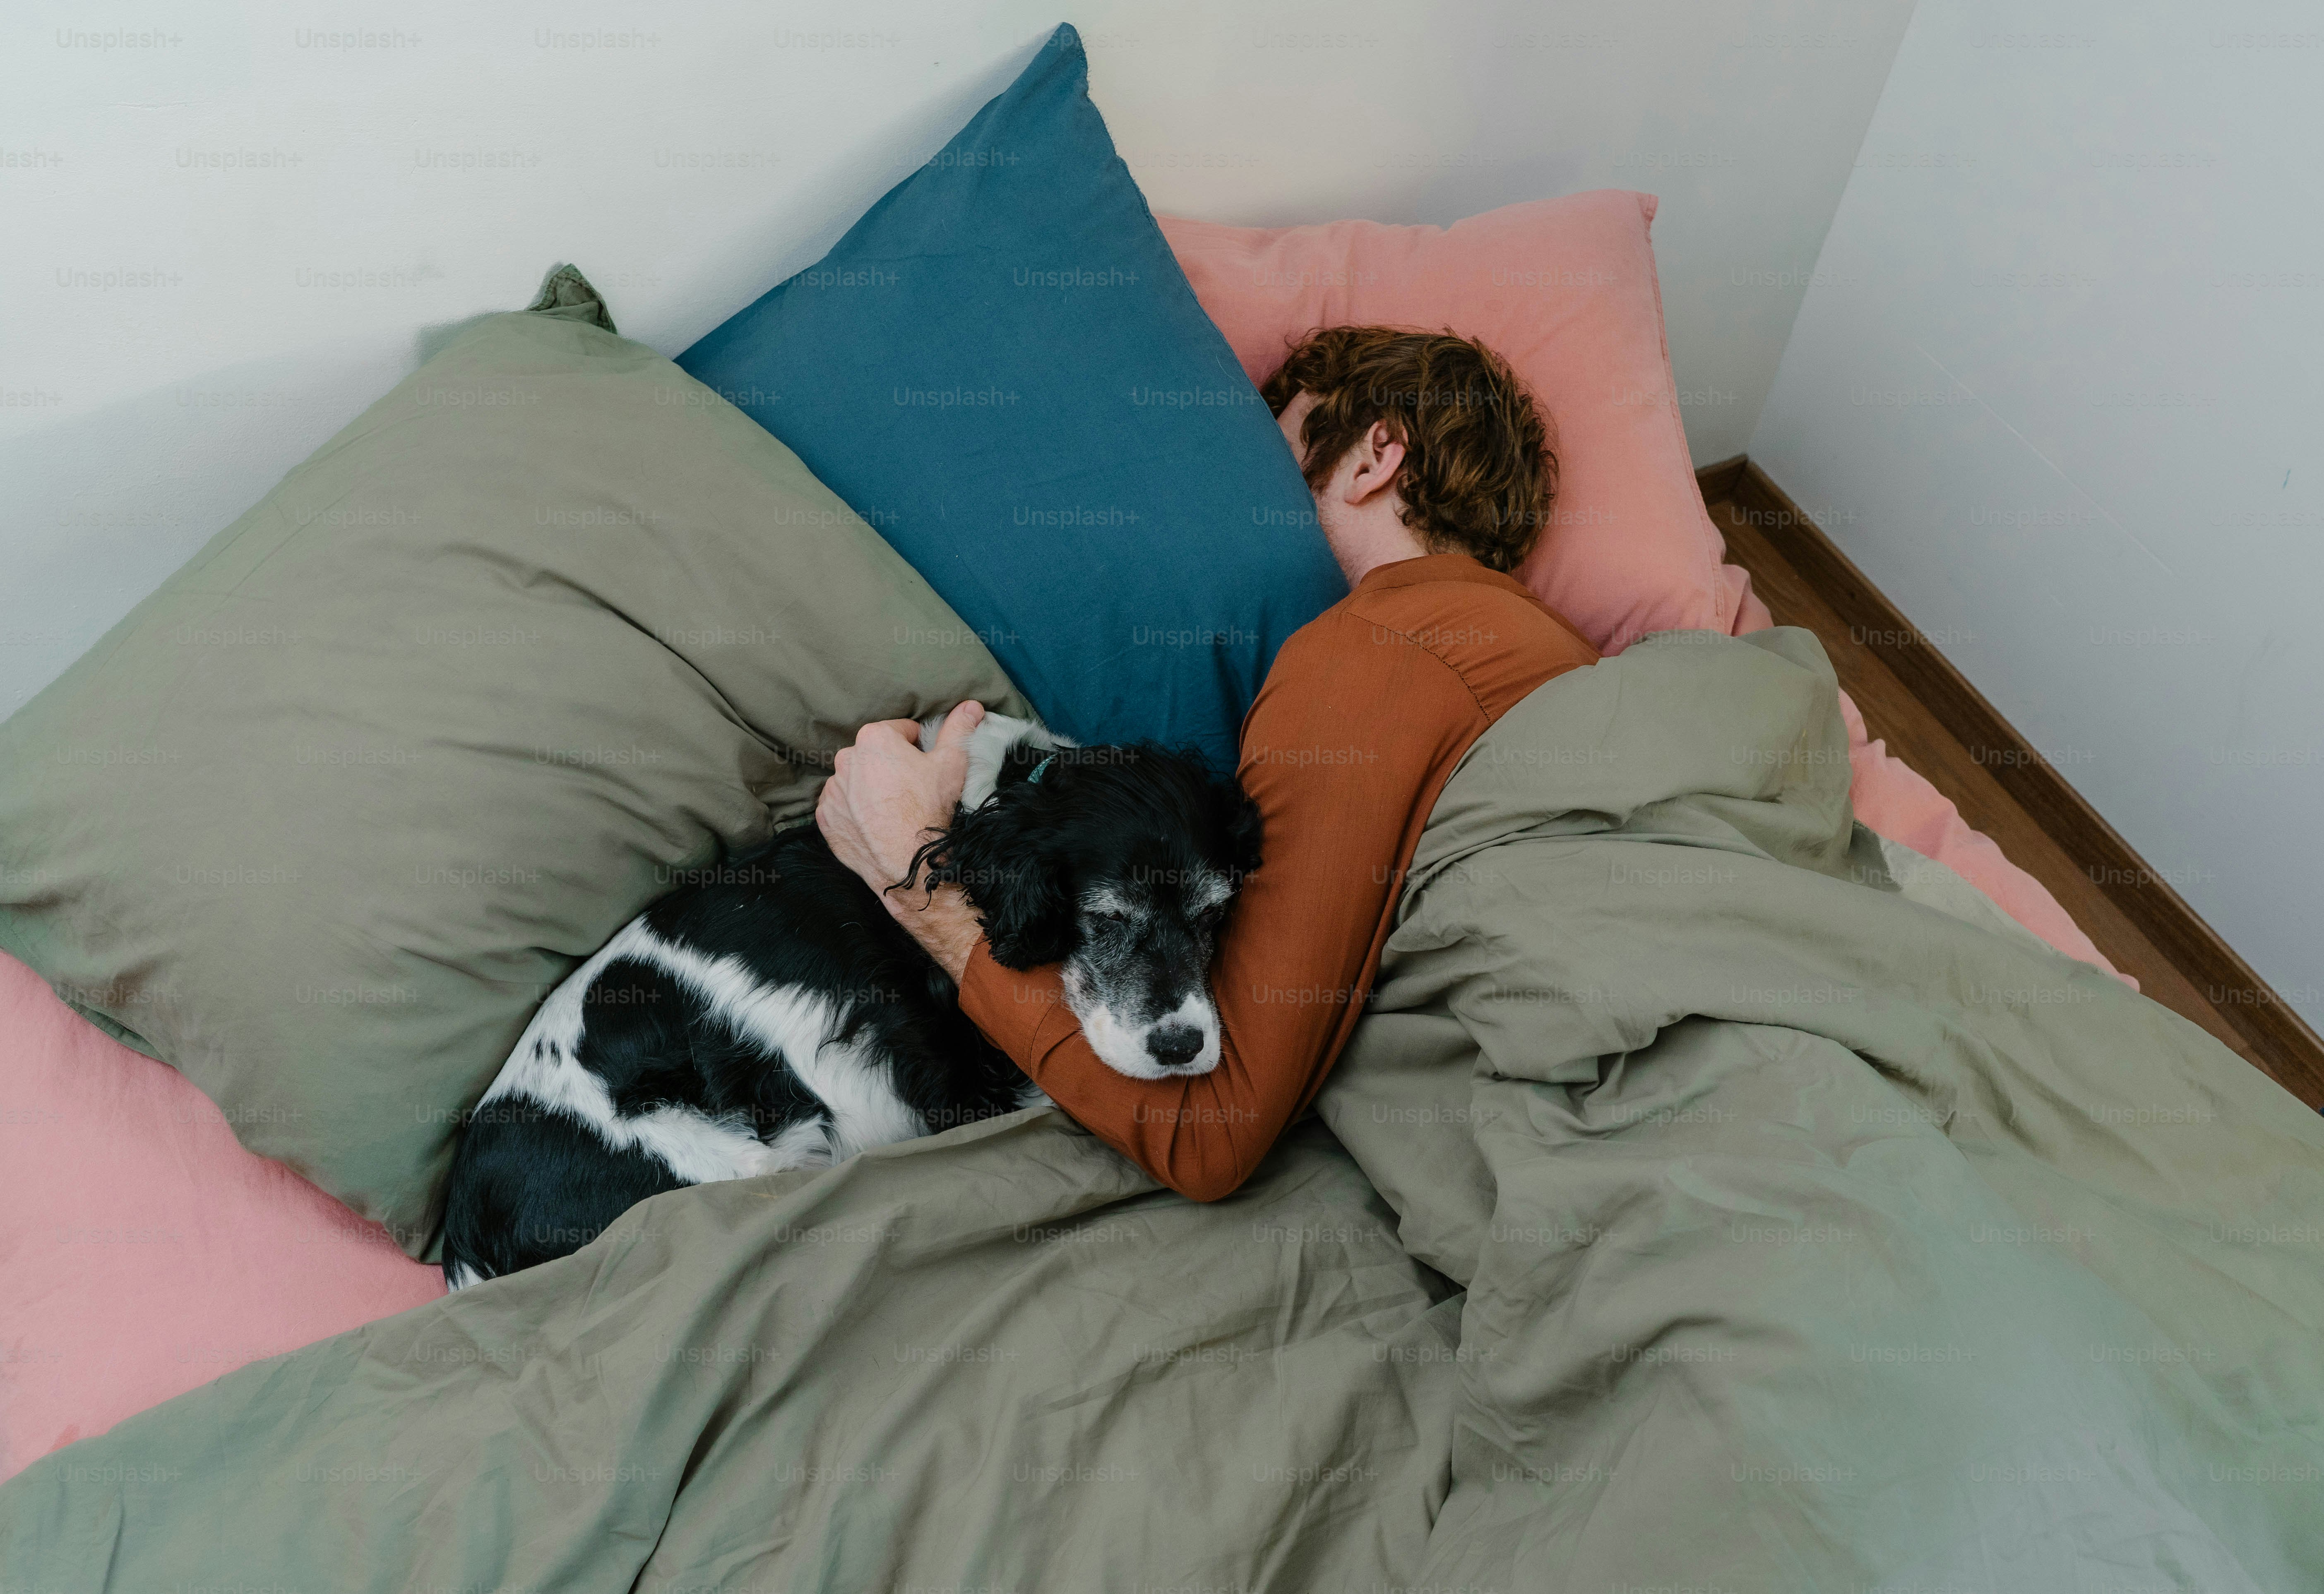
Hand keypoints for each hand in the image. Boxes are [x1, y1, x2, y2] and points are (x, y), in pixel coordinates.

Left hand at [816, 701, 987, 978]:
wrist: (909, 864)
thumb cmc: (931, 809)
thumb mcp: (953, 763)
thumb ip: (959, 729)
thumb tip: (972, 705)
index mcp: (874, 737)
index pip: (901, 731)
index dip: (918, 747)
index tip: (926, 767)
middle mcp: (845, 759)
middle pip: (876, 755)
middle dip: (892, 766)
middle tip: (913, 790)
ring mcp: (833, 791)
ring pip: (857, 780)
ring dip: (872, 788)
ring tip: (895, 810)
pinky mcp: (826, 818)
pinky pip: (842, 806)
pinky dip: (855, 812)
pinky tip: (877, 824)